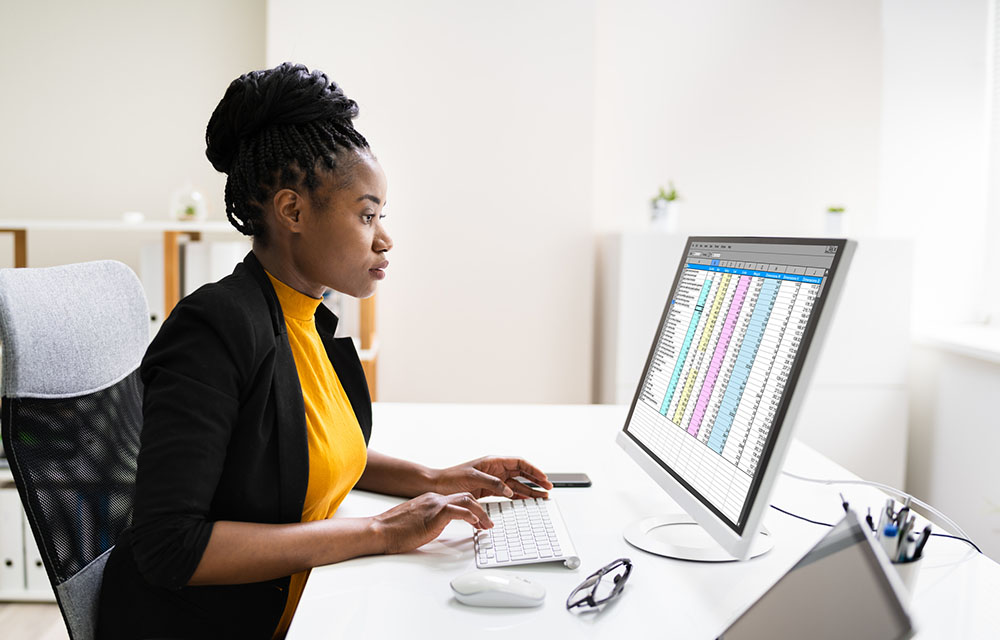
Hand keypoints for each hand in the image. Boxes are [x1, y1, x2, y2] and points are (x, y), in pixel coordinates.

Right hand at [373, 492, 491, 553]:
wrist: (380, 530)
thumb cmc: (394, 530)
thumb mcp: (417, 522)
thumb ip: (429, 521)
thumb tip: (437, 528)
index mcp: (430, 500)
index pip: (457, 499)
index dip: (472, 509)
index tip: (479, 521)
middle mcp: (434, 499)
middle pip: (466, 496)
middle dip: (480, 510)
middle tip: (488, 523)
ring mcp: (435, 505)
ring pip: (467, 500)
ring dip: (481, 513)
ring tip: (487, 525)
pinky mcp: (434, 514)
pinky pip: (458, 511)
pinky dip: (471, 516)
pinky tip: (476, 524)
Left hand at [433, 456, 552, 499]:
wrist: (437, 486)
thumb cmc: (451, 479)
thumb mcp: (473, 479)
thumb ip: (493, 483)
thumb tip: (508, 490)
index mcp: (493, 461)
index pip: (519, 463)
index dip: (533, 470)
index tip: (544, 478)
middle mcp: (495, 469)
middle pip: (521, 473)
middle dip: (536, 480)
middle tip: (548, 488)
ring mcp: (493, 480)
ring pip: (516, 484)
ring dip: (529, 490)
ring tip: (542, 497)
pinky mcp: (488, 490)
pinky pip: (508, 492)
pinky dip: (517, 496)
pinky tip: (526, 500)